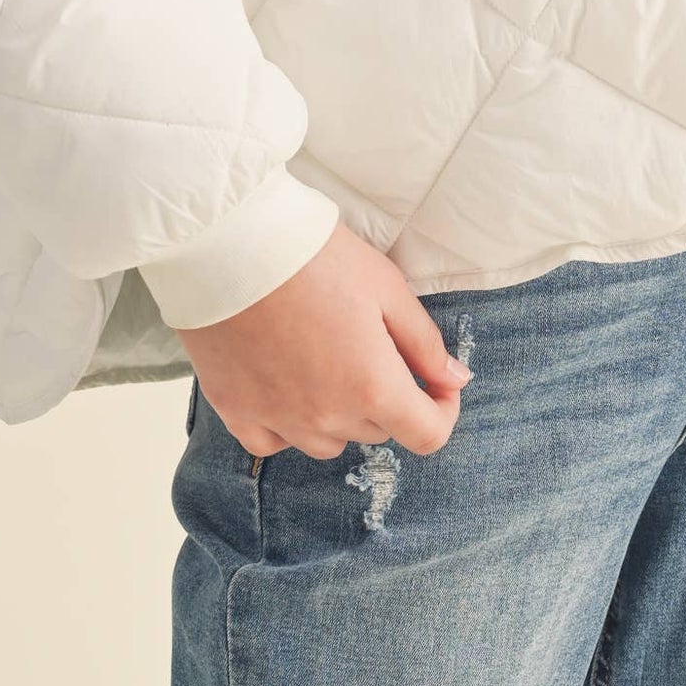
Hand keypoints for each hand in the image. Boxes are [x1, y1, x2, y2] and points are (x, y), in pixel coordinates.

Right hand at [179, 222, 471, 460]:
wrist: (231, 243)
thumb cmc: (315, 257)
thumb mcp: (386, 288)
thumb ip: (424, 343)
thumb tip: (455, 380)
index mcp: (372, 387)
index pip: (427, 435)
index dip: (442, 411)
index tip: (437, 385)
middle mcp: (327, 417)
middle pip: (377, 430)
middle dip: (387, 397)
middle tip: (370, 346)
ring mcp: (278, 419)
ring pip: (328, 441)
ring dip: (339, 414)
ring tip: (327, 361)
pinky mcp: (236, 411)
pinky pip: (273, 442)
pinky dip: (287, 425)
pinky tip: (286, 387)